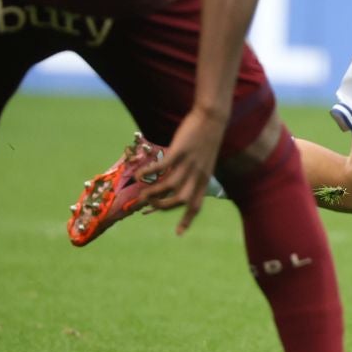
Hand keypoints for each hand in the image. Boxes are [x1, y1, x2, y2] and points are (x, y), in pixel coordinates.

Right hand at [145, 104, 228, 232]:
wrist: (212, 117)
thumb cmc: (206, 138)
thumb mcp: (205, 160)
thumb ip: (194, 173)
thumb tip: (176, 181)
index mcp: (204, 179)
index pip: (197, 205)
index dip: (187, 220)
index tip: (178, 233)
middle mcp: (198, 174)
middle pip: (181, 200)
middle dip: (163, 206)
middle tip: (148, 203)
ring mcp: (189, 163)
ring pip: (170, 186)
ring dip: (153, 193)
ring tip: (141, 192)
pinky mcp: (180, 151)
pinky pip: (162, 168)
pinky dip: (149, 174)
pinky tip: (139, 175)